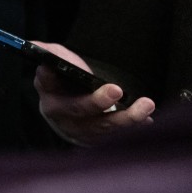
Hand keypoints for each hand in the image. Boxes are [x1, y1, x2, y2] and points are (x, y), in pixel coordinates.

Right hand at [33, 41, 155, 145]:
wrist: (70, 114)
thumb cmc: (66, 84)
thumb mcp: (57, 66)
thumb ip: (54, 55)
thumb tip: (44, 51)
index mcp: (49, 91)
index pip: (46, 82)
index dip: (48, 77)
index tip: (53, 68)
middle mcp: (61, 114)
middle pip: (78, 109)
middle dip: (96, 101)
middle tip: (115, 89)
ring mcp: (79, 130)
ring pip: (102, 126)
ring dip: (126, 117)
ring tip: (146, 104)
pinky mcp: (97, 141)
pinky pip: (117, 137)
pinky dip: (134, 128)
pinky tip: (147, 119)